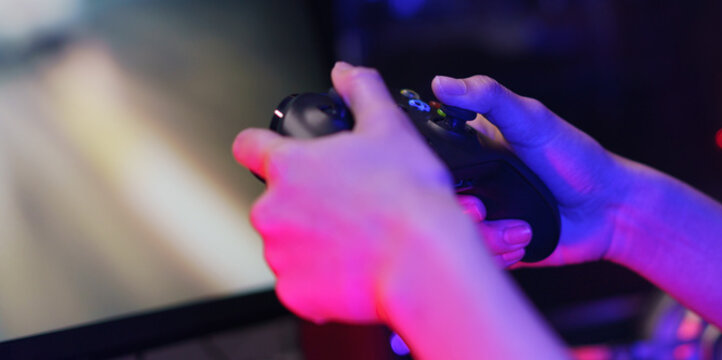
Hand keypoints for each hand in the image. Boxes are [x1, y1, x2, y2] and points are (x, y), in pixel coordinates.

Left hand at [232, 63, 483, 323]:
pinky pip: (301, 284)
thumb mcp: (390, 128)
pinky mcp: (294, 293)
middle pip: (277, 201)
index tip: (276, 155)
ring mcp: (280, 255)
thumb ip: (362, 92)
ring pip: (289, 243)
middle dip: (306, 204)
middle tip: (350, 208)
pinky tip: (356, 269)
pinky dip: (323, 280)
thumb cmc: (410, 198)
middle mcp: (272, 210)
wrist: (425, 262)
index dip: (262, 147)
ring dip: (313, 242)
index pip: (248, 145)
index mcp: (289, 167)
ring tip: (358, 241)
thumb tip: (347, 73)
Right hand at [433, 75, 637, 266]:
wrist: (610, 210)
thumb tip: (441, 82)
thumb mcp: (532, 120)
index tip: (448, 181)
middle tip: (482, 209)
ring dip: (488, 237)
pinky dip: (499, 254)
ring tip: (520, 229)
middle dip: (459, 212)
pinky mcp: (499, 246)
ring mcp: (486, 217)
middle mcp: (474, 183)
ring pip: (458, 235)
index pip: (430, 163)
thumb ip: (489, 97)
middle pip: (440, 204)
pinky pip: (479, 258)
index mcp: (473, 150)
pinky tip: (524, 241)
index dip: (431, 175)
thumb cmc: (575, 158)